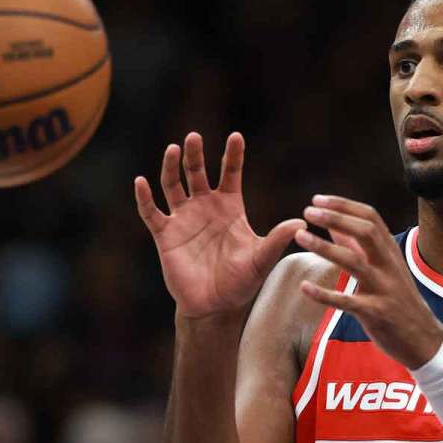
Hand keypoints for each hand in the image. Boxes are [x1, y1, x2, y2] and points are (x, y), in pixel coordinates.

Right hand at [135, 132, 304, 317]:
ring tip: (172, 149)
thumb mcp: (261, 259)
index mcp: (230, 206)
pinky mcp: (165, 234)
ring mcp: (183, 218)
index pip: (230, 173)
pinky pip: (151, 212)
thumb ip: (277, 239)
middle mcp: (205, 207)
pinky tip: (140, 182)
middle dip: (195, 154)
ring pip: (173, 184)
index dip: (232, 155)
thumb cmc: (241, 281)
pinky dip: (144, 198)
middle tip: (194, 136)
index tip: (236, 136)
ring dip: (170, 167)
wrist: (214, 306)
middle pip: (197, 172)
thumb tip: (302, 223)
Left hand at [295, 195, 442, 368]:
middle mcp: (389, 266)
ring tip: (300, 237)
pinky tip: (304, 287)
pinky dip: (324, 294)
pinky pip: (347, 302)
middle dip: (336, 217)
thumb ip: (358, 247)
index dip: (343, 206)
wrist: (423, 339)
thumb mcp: (384, 269)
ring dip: (325, 247)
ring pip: (354, 262)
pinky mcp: (376, 313)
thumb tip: (333, 225)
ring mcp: (384, 289)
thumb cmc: (398, 301)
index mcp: (391, 252)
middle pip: (365, 232)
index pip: (370, 218)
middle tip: (308, 211)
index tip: (317, 200)